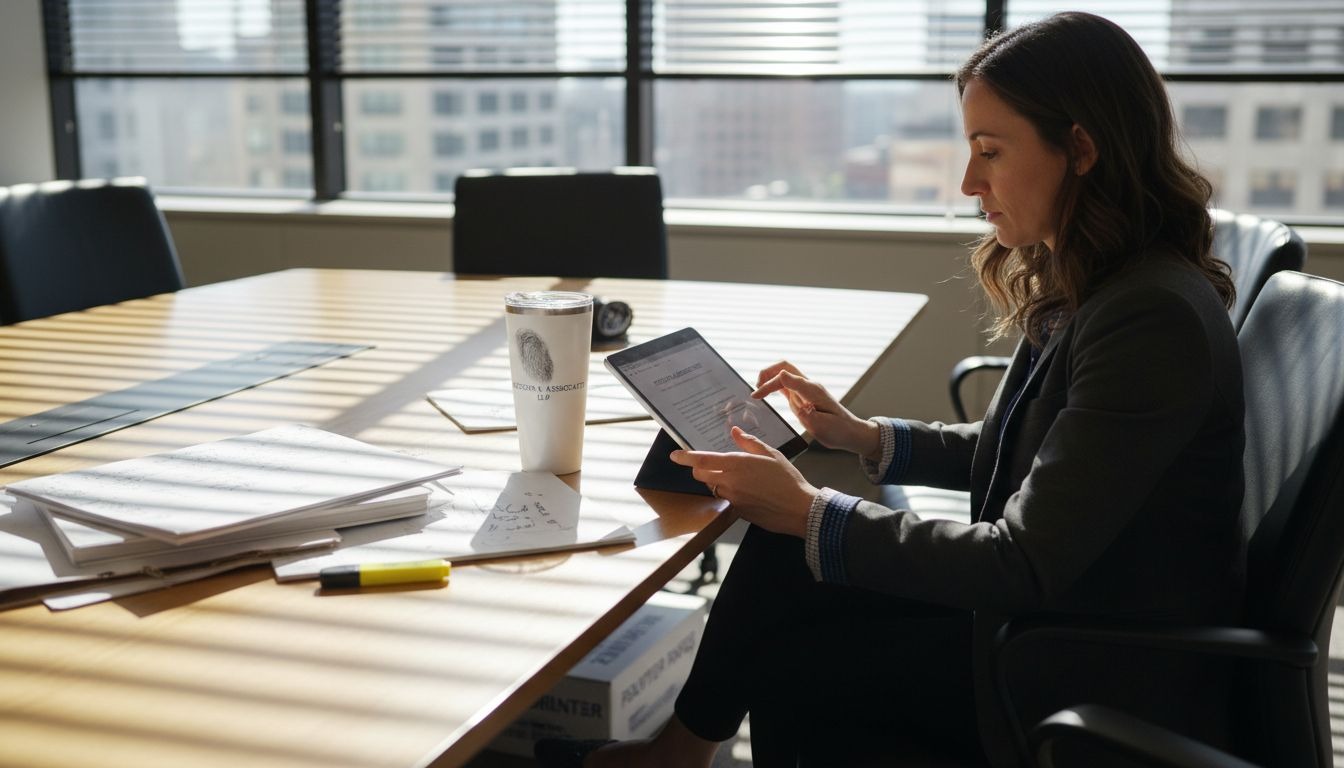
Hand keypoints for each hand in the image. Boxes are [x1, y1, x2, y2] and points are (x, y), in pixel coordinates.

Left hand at [670, 427, 817, 538]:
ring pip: (714, 488)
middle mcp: (731, 482)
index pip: (703, 460)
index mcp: (738, 464)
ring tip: (741, 479)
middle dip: (700, 470)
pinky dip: (733, 494)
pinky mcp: (738, 512)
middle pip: (701, 476)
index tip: (675, 455)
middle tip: (709, 465)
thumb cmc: (788, 479)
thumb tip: (735, 431)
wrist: (799, 509)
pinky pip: (728, 500)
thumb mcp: (771, 454)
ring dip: (718, 482)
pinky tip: (751, 493)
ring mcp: (733, 498)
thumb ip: (749, 442)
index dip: (686, 458)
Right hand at [754, 361, 880, 460]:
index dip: (769, 384)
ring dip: (768, 378)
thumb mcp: (822, 423)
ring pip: (783, 374)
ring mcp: (805, 390)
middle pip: (784, 367)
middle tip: (755, 391)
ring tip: (757, 393)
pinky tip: (764, 394)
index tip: (756, 395)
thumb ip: (804, 405)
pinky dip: (772, 386)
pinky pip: (784, 385)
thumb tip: (788, 389)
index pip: (788, 377)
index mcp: (813, 391)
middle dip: (766, 373)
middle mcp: (808, 387)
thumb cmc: (838, 430)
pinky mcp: (802, 396)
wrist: (849, 433)